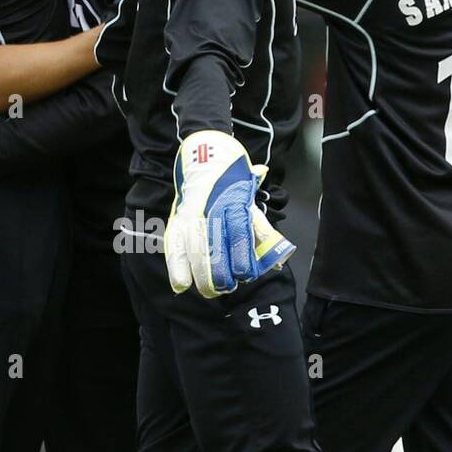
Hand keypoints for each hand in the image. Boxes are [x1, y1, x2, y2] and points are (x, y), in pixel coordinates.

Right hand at [165, 131, 294, 297]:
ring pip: (194, 252)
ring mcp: (190, 217)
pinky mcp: (176, 221)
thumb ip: (262, 233)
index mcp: (234, 205)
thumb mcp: (251, 204)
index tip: (245, 276)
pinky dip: (176, 268)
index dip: (242, 260)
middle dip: (220, 275)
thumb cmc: (232, 186)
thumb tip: (277, 262)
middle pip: (214, 249)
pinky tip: (182, 285)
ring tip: (210, 291)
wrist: (205, 161)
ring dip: (201, 276)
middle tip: (226, 288)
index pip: (239, 237)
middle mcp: (211, 211)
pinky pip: (174, 248)